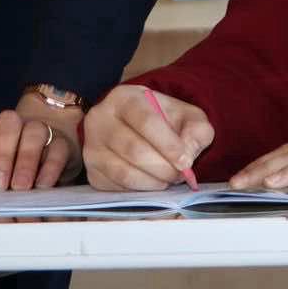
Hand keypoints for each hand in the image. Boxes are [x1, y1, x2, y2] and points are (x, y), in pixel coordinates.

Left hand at [0, 94, 82, 192]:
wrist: (46, 155)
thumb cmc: (7, 171)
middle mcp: (14, 127)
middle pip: (6, 126)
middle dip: (0, 157)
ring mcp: (40, 131)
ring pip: (33, 132)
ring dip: (25, 160)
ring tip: (20, 187)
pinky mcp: (62, 143)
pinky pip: (58, 148)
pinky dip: (50, 166)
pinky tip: (42, 185)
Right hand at [83, 87, 215, 191]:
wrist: (138, 127)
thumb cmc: (165, 120)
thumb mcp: (187, 116)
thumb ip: (196, 130)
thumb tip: (187, 156)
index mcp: (125, 98)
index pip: (145, 121)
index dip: (168, 144)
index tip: (186, 162)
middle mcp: (101, 120)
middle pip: (133, 149)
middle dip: (162, 168)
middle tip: (180, 175)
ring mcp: (92, 147)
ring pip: (123, 172)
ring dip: (152, 182)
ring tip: (168, 179)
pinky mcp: (91, 171)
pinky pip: (116, 188)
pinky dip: (139, 190)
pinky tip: (152, 182)